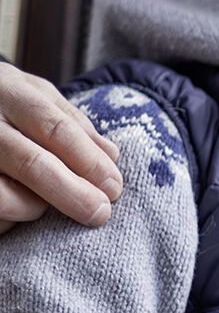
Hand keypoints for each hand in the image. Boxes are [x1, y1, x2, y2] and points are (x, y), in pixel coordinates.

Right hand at [0, 58, 121, 232]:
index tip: (113, 187)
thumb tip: (111, 156)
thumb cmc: (4, 102)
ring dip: (34, 208)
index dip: (89, 162)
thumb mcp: (35, 95)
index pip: (56, 129)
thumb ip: (72, 123)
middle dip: (73, 194)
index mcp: (9, 92)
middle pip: (32, 164)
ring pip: (4, 197)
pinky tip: (15, 210)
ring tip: (42, 204)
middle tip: (99, 213)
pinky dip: (8, 220)